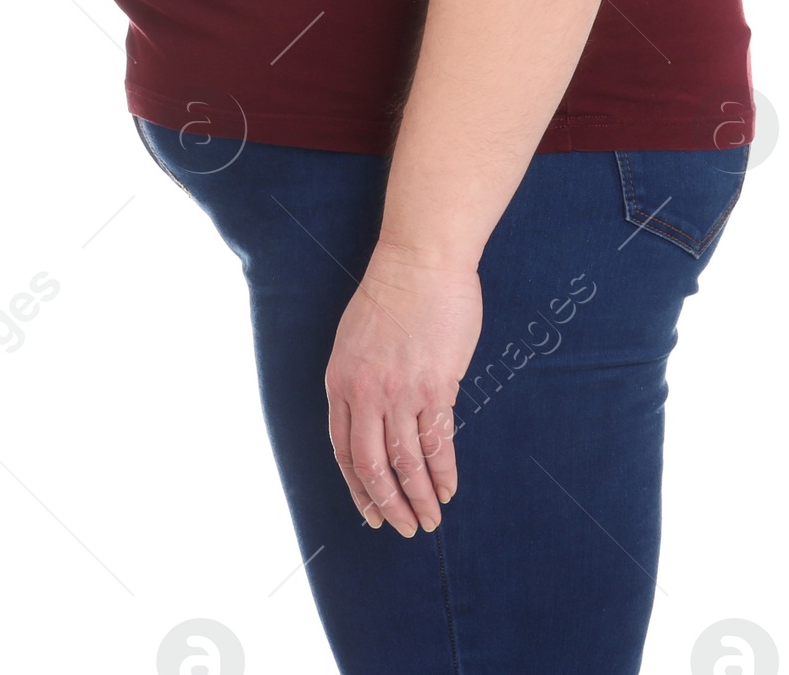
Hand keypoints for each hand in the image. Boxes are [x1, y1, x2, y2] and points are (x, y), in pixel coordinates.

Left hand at [324, 242, 482, 536]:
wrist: (421, 260)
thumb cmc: (394, 292)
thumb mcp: (355, 339)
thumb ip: (360, 380)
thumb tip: (374, 417)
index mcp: (339, 381)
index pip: (342, 450)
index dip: (358, 488)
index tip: (371, 513)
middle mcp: (364, 392)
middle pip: (371, 466)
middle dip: (388, 504)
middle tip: (403, 528)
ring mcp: (399, 391)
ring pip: (405, 462)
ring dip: (418, 497)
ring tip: (430, 520)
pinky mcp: (435, 385)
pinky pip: (437, 442)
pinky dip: (443, 472)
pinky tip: (449, 488)